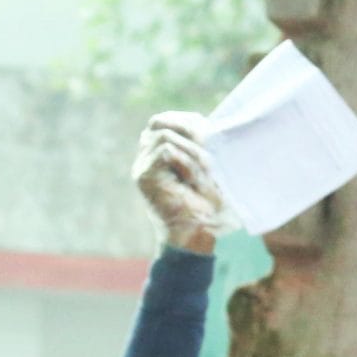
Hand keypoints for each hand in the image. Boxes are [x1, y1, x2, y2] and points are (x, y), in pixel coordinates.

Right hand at [131, 113, 227, 252]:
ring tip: (206, 171)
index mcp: (162, 152)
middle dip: (190, 130)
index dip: (189, 121)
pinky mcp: (143, 176)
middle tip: (211, 150)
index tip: (213, 133)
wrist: (199, 236)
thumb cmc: (212, 207)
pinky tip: (195, 179)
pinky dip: (187, 161)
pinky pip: (166, 151)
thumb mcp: (214, 172)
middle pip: (161, 122)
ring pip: (165, 134)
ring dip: (193, 150)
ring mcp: (142, 165)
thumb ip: (207, 147)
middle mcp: (148, 156)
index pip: (167, 120)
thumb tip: (213, 122)